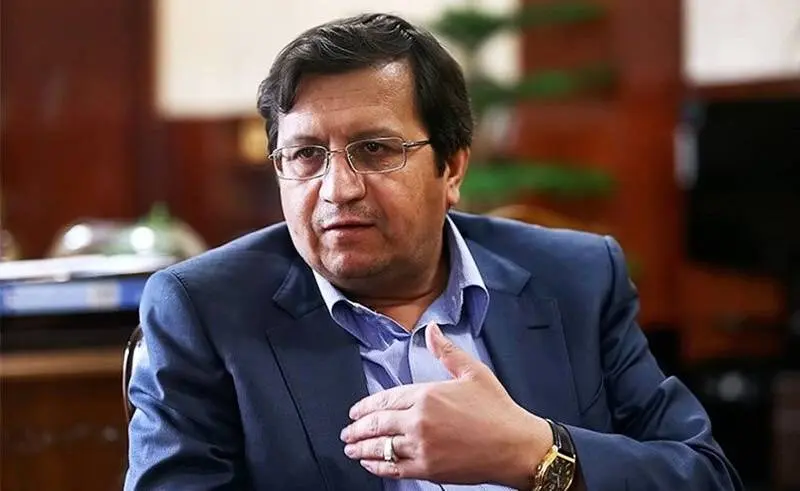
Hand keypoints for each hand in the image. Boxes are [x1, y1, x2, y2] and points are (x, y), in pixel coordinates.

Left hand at [340, 323, 552, 488]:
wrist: (516, 446)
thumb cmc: (497, 410)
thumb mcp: (472, 372)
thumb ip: (446, 351)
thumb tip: (432, 330)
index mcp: (427, 394)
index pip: (385, 399)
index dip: (365, 407)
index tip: (355, 411)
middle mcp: (419, 420)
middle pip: (377, 424)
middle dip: (356, 429)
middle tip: (347, 432)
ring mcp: (421, 446)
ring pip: (381, 447)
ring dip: (361, 448)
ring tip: (351, 448)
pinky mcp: (428, 469)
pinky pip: (393, 468)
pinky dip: (377, 467)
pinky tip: (370, 464)